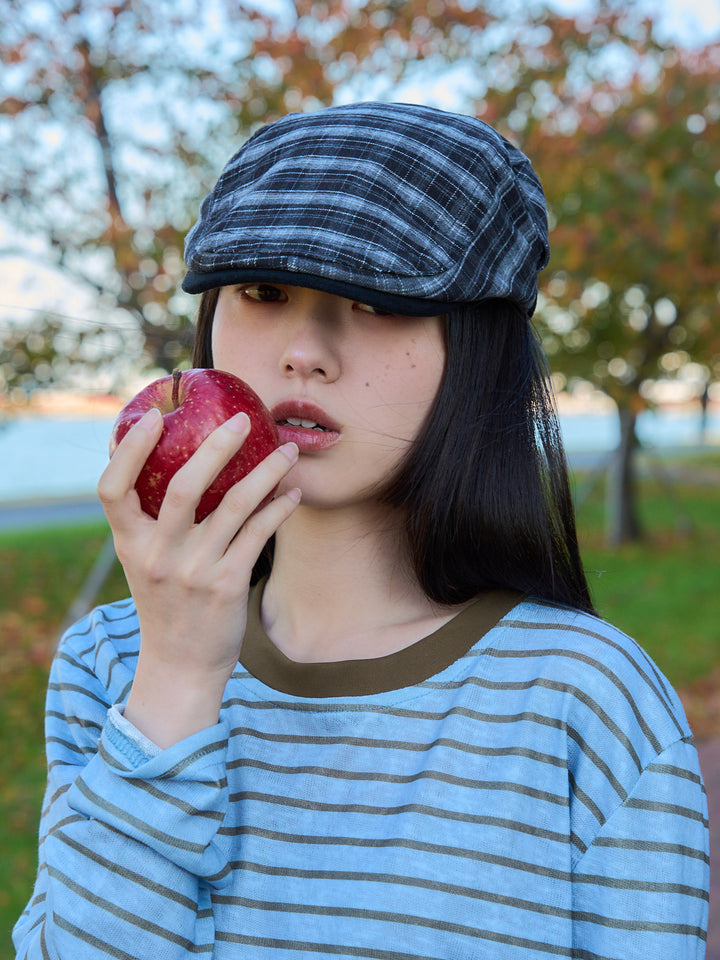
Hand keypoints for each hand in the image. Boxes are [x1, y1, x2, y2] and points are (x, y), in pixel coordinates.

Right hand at [97, 407, 299, 745]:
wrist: (180, 665)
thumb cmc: (164, 600)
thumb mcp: (142, 560)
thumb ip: (147, 519)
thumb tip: (160, 457)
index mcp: (129, 543)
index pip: (111, 488)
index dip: (129, 449)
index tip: (155, 416)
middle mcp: (158, 554)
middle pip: (183, 486)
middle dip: (217, 446)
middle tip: (244, 418)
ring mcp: (194, 570)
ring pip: (236, 504)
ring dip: (267, 471)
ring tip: (288, 450)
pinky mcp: (228, 585)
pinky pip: (259, 533)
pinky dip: (279, 508)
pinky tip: (293, 494)